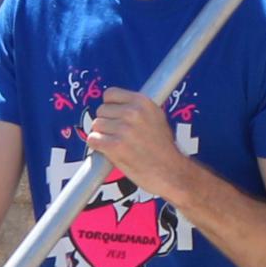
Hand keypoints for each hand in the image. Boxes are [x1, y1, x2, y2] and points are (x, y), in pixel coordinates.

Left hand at [84, 88, 196, 203]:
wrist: (172, 172)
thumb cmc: (164, 149)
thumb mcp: (157, 117)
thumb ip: (137, 109)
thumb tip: (115, 106)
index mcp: (143, 102)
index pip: (110, 94)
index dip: (110, 107)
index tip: (114, 116)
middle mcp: (133, 113)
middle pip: (101, 110)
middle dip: (106, 123)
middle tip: (118, 135)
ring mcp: (124, 129)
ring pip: (96, 125)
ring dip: (101, 135)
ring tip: (116, 144)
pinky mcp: (115, 146)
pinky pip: (93, 139)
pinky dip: (97, 146)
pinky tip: (109, 151)